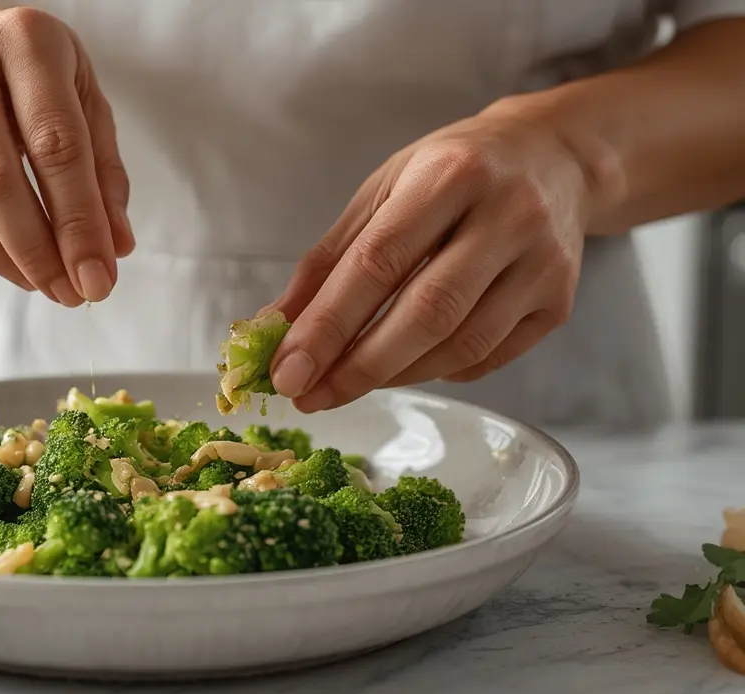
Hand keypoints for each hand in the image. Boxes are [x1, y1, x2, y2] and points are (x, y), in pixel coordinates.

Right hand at [0, 5, 133, 305]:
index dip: (79, 223)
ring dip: (0, 258)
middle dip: (37, 251)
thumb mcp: (80, 100)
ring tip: (38, 281)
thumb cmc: (26, 79)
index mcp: (25, 39)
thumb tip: (114, 247)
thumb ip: (102, 172)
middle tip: (68, 293)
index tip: (97, 278)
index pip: (55, 146)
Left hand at [268, 106, 589, 411]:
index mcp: (450, 175)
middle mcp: (508, 215)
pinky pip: (486, 358)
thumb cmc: (453, 172)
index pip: (379, 262)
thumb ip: (329, 259)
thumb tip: (274, 327)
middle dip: (359, 366)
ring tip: (345, 385)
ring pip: (460, 345)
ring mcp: (542, 263)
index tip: (288, 371)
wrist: (555, 158)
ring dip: (392, 376)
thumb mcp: (384, 191)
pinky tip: (401, 367)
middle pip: (427, 312)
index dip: (328, 324)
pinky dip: (433, 371)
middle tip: (310, 396)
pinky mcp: (559, 302)